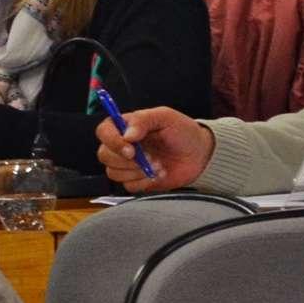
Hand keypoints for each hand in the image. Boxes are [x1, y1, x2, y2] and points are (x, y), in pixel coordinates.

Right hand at [95, 107, 215, 192]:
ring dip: (137, 171)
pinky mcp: (134, 180)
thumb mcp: (166, 117)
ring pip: (113, 172)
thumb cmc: (183, 133)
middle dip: (127, 160)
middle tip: (150, 158)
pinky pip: (127, 186)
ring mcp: (127, 164)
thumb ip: (143, 120)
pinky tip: (158, 174)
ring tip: (158, 164)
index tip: (131, 149)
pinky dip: (144, 182)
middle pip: (104, 155)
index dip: (112, 141)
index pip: (104, 132)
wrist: (199, 156)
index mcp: (126, 126)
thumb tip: (127, 134)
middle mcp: (122, 145)